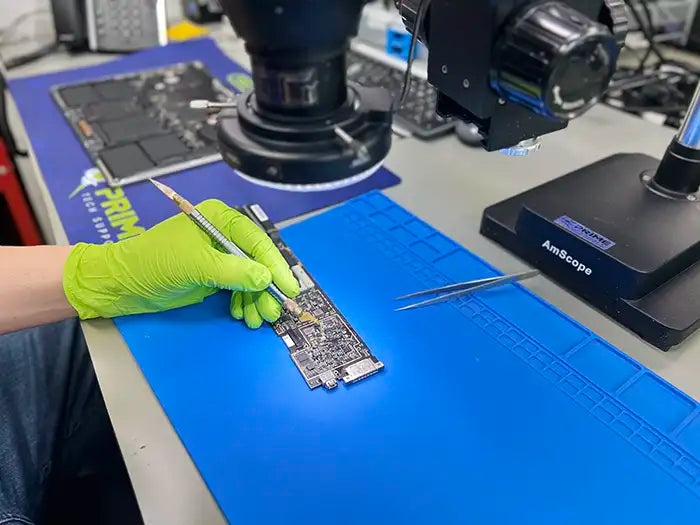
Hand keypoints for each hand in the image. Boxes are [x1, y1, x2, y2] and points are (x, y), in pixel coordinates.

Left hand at [63, 199, 298, 327]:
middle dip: (267, 288)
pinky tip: (244, 314)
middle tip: (274, 311)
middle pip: (257, 262)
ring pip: (250, 278)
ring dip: (256, 300)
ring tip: (258, 318)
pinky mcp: (212, 276)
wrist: (121, 284)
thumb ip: (233, 272)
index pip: (257, 241)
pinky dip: (244, 303)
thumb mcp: (196, 266)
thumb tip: (265, 278)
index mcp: (219, 219)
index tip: (288, 288)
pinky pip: (238, 289)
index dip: (275, 266)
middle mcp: (223, 235)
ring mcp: (218, 257)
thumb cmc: (153, 263)